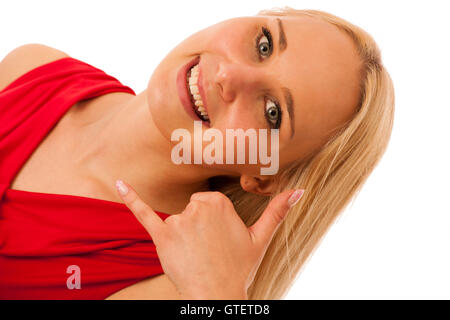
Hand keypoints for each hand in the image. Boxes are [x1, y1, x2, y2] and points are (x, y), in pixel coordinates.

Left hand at [115, 179, 303, 299]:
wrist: (216, 293)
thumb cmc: (238, 266)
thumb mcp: (261, 237)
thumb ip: (278, 211)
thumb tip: (300, 191)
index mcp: (219, 202)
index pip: (209, 202)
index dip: (214, 222)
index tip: (219, 239)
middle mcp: (197, 207)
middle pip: (194, 208)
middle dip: (199, 226)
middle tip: (209, 249)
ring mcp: (178, 221)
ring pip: (178, 218)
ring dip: (184, 234)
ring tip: (195, 254)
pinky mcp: (161, 236)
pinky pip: (143, 214)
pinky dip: (130, 197)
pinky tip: (120, 182)